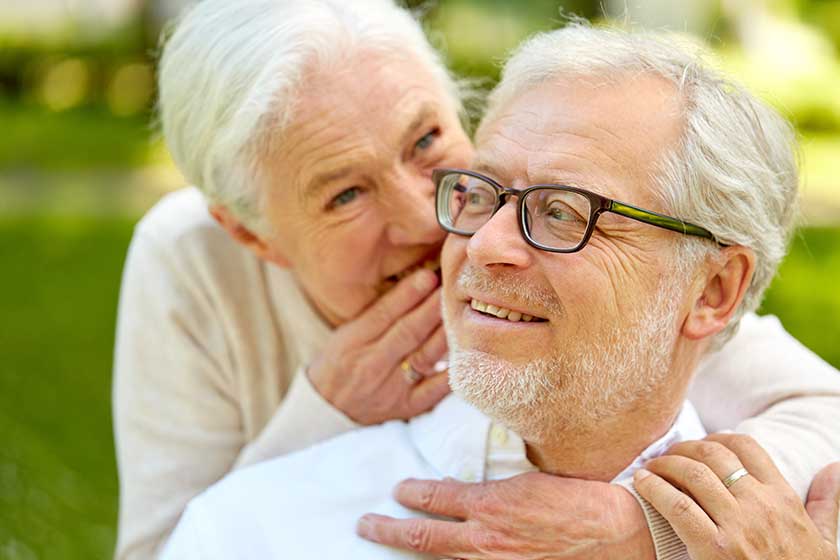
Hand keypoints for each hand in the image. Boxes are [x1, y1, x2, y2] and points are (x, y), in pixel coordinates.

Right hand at [308, 268, 449, 424]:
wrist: (328, 409)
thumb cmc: (339, 363)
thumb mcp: (346, 333)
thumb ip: (377, 313)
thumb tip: (416, 284)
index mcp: (352, 342)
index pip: (383, 313)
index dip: (408, 293)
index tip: (428, 275)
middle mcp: (371, 365)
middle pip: (407, 332)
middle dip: (432, 307)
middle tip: (451, 287)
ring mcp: (391, 388)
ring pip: (424, 356)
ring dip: (445, 333)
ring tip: (461, 313)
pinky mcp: (406, 406)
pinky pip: (434, 390)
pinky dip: (450, 372)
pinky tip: (465, 353)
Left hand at [356, 472, 657, 559]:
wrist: (619, 533)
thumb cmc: (581, 498)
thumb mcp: (532, 480)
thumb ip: (494, 487)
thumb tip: (467, 490)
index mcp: (492, 504)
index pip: (436, 497)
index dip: (412, 493)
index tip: (398, 489)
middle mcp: (486, 539)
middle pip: (423, 537)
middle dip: (389, 530)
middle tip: (365, 525)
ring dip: (413, 553)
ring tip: (389, 544)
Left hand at [634, 433, 839, 559]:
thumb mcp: (824, 541)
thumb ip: (825, 502)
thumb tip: (834, 467)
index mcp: (784, 499)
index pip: (746, 447)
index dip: (717, 438)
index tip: (701, 444)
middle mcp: (760, 506)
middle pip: (712, 454)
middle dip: (684, 448)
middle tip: (668, 455)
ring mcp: (736, 526)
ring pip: (691, 474)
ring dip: (664, 464)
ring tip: (651, 467)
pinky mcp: (713, 548)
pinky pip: (677, 506)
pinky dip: (654, 488)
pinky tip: (642, 483)